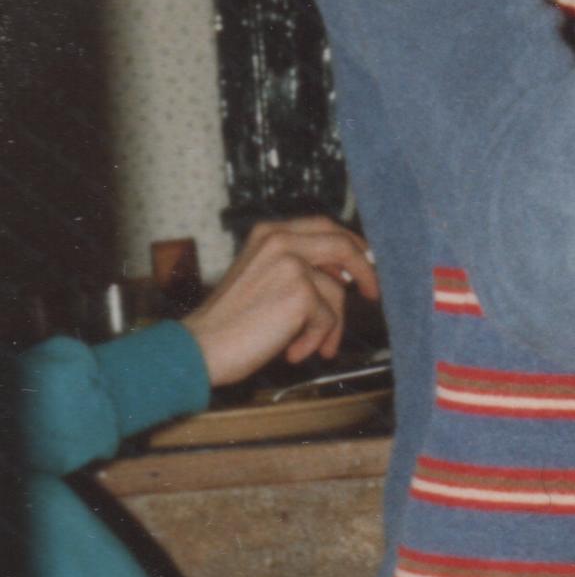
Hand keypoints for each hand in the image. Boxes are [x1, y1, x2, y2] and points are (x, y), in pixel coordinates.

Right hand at [182, 218, 379, 387]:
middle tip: (372, 292)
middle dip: (364, 270)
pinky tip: (292, 351)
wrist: (201, 347)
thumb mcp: (262, 278)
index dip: (350, 243)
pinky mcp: (301, 293)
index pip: (324, 225)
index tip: (364, 261)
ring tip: (310, 344)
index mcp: (269, 233)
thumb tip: (345, 274)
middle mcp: (281, 241)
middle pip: (343, 245)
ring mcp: (292, 265)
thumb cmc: (229, 321)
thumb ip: (299, 268)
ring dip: (329, 325)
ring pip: (337, 292)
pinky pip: (327, 319)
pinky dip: (315, 341)